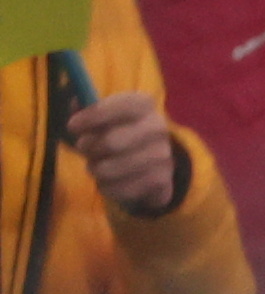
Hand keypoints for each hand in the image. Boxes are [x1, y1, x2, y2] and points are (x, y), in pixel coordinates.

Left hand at [63, 92, 174, 219]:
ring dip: (96, 168)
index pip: (118, 107)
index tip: (72, 126)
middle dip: (89, 147)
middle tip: (82, 148)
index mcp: (143, 105)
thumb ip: (87, 106)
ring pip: (113, 168)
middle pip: (112, 142)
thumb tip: (77, 105)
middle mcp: (157, 128)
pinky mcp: (160, 182)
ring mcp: (163, 157)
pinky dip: (106, 186)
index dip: (92, 117)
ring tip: (94, 165)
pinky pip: (120, 188)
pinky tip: (107, 180)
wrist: (151, 162)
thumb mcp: (103, 113)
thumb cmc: (117, 130)